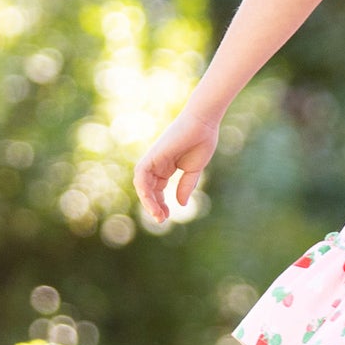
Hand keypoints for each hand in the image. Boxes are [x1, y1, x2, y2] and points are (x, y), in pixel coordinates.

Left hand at [133, 106, 219, 224]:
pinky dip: (144, 190)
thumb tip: (180, 204)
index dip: (161, 204)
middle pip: (149, 189)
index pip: (158, 189)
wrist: (203, 124)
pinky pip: (141, 176)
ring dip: (148, 201)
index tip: (167, 216)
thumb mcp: (194, 170)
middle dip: (154, 206)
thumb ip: (185, 186)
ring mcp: (153, 160)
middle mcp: (157, 164)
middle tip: (162, 220)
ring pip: (143, 185)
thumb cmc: (202, 141)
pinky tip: (152, 202)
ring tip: (157, 215)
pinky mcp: (152, 157)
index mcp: (166, 167)